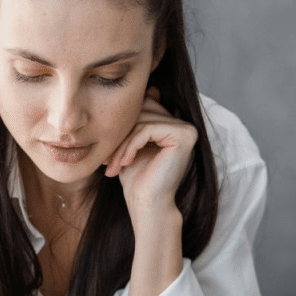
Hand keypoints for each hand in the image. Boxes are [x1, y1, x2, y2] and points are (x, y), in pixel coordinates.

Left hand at [103, 87, 197, 219]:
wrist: (147, 205)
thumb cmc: (137, 178)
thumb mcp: (131, 144)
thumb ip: (136, 120)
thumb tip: (148, 89)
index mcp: (174, 125)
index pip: (142, 108)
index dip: (122, 128)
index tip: (110, 153)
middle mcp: (185, 125)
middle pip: (142, 111)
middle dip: (121, 136)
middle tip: (108, 160)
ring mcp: (187, 129)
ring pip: (142, 120)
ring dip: (122, 144)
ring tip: (113, 165)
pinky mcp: (184, 136)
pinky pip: (147, 129)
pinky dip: (130, 146)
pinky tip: (124, 163)